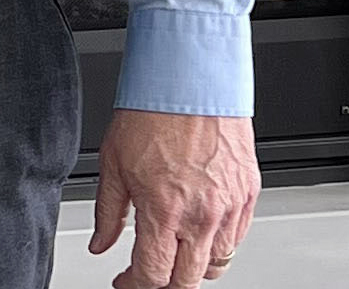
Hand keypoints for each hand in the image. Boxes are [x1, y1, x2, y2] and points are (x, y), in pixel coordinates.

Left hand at [90, 110, 258, 286]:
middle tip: (150, 273)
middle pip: (188, 280)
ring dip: (195, 267)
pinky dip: (219, 245)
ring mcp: (228, 208)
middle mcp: (201, 216)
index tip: (126, 280)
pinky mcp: (247, 195)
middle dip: (165, 284)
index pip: (153, 275)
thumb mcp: (112, 163)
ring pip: (217, 265)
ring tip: (176, 251)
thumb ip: (107, 212)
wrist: (190, 80)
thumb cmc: (151, 113)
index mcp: (163, 210)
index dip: (134, 285)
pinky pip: (236, 239)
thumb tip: (101, 243)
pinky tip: (200, 231)